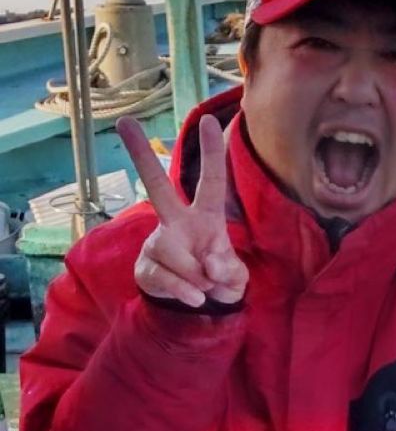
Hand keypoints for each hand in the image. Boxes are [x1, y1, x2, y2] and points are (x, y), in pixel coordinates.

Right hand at [118, 114, 248, 307]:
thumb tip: (209, 264)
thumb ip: (229, 270)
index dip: (211, 153)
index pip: (211, 182)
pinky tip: (194, 297)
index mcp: (205, 217)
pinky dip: (185, 291)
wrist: (197, 310)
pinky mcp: (145, 266)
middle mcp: (176, 222)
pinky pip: (166, 278)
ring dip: (196, 277)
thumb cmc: (218, 280)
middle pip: (156, 185)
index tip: (207, 120)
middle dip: (139, 154)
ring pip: (173, 252)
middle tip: (125, 121)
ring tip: (205, 286)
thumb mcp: (235, 278)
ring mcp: (158, 242)